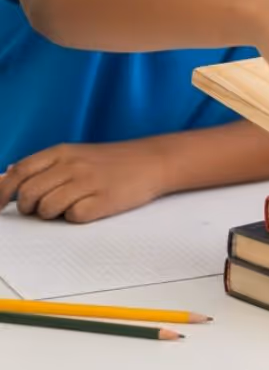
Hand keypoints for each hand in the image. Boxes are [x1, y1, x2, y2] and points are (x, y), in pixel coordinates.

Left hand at [0, 141, 165, 222]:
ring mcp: (88, 183)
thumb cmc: (112, 160)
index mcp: (62, 152)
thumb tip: (6, 174)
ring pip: (47, 208)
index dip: (2, 192)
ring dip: (52, 213)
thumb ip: (42, 164)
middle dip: (29, 207)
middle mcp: (72, 165)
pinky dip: (76, 217)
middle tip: (40, 208)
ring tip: (68, 206)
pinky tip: (88, 207)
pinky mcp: (103, 201)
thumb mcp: (75, 153)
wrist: (153, 161)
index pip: (19, 173)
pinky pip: (73, 217)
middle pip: (29, 194)